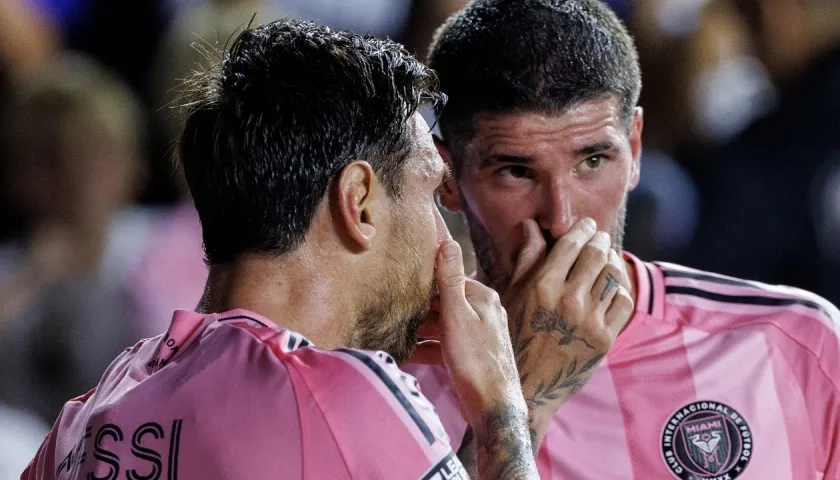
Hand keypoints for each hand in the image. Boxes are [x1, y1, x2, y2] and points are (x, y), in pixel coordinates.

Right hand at [416, 240, 536, 478]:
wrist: (493, 408)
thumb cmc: (476, 360)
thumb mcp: (457, 316)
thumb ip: (450, 280)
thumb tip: (448, 242)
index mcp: (484, 298)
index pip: (451, 278)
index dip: (426, 280)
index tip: (401, 280)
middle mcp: (484, 313)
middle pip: (445, 302)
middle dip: (420, 306)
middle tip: (392, 306)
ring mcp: (478, 337)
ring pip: (443, 326)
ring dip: (420, 329)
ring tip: (393, 330)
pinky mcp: (470, 358)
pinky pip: (443, 347)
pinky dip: (426, 349)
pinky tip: (405, 354)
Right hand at [504, 218, 633, 449]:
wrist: (529, 388)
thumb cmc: (513, 338)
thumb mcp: (510, 297)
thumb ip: (526, 259)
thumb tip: (531, 226)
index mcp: (542, 287)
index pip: (571, 244)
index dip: (582, 229)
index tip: (586, 225)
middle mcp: (568, 300)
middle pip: (597, 255)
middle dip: (600, 240)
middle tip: (599, 237)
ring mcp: (589, 320)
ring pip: (613, 276)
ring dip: (611, 262)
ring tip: (607, 258)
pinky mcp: (605, 339)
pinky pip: (623, 302)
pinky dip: (619, 289)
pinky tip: (610, 288)